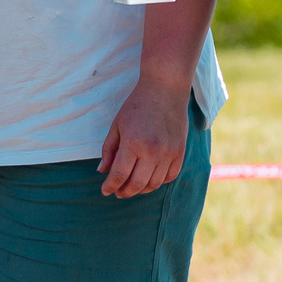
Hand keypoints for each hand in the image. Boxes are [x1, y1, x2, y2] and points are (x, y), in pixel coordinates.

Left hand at [98, 80, 188, 198]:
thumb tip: (102, 171)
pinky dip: (158, 182)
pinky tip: (149, 178)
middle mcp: (152, 151)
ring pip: (153, 184)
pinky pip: (169, 177)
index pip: (119, 175)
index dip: (110, 186)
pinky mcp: (180, 152)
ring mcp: (168, 153)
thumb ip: (109, 149)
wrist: (165, 89)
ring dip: (141, 190)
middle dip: (124, 192)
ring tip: (132, 187)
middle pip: (136, 184)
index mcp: (133, 143)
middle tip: (118, 192)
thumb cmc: (137, 105)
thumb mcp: (117, 125)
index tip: (105, 190)